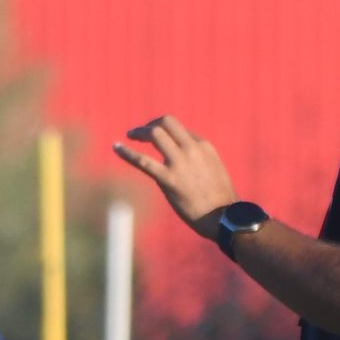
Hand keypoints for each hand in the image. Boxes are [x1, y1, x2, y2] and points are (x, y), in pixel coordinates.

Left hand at [114, 116, 236, 237]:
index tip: (157, 140)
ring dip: (140, 132)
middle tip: (140, 133)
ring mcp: (179, 163)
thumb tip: (180, 158)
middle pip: (167, 123)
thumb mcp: (213, 169)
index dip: (166, 133)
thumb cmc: (219, 198)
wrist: (223, 216)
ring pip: (155, 134)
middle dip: (151, 124)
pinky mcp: (168, 179)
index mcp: (204, 146)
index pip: (180, 130)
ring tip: (129, 136)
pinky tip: (116, 147)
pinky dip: (127, 152)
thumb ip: (198, 159)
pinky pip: (143, 161)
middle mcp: (191, 149)